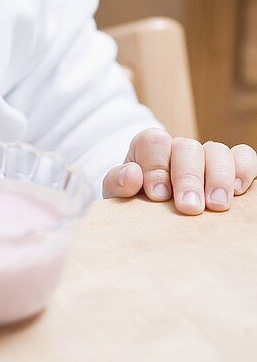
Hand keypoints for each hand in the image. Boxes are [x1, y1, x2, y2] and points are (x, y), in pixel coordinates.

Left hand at [102, 127, 256, 213]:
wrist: (151, 219)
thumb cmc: (135, 205)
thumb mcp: (119, 196)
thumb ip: (117, 184)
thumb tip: (131, 175)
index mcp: (149, 149)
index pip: (154, 142)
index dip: (156, 166)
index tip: (158, 195)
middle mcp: (179, 149)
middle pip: (187, 148)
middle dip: (188, 177)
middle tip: (189, 207)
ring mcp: (206, 157)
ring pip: (217, 151)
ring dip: (218, 177)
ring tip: (217, 206)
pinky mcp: (231, 169)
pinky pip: (244, 157)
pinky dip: (245, 169)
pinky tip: (240, 191)